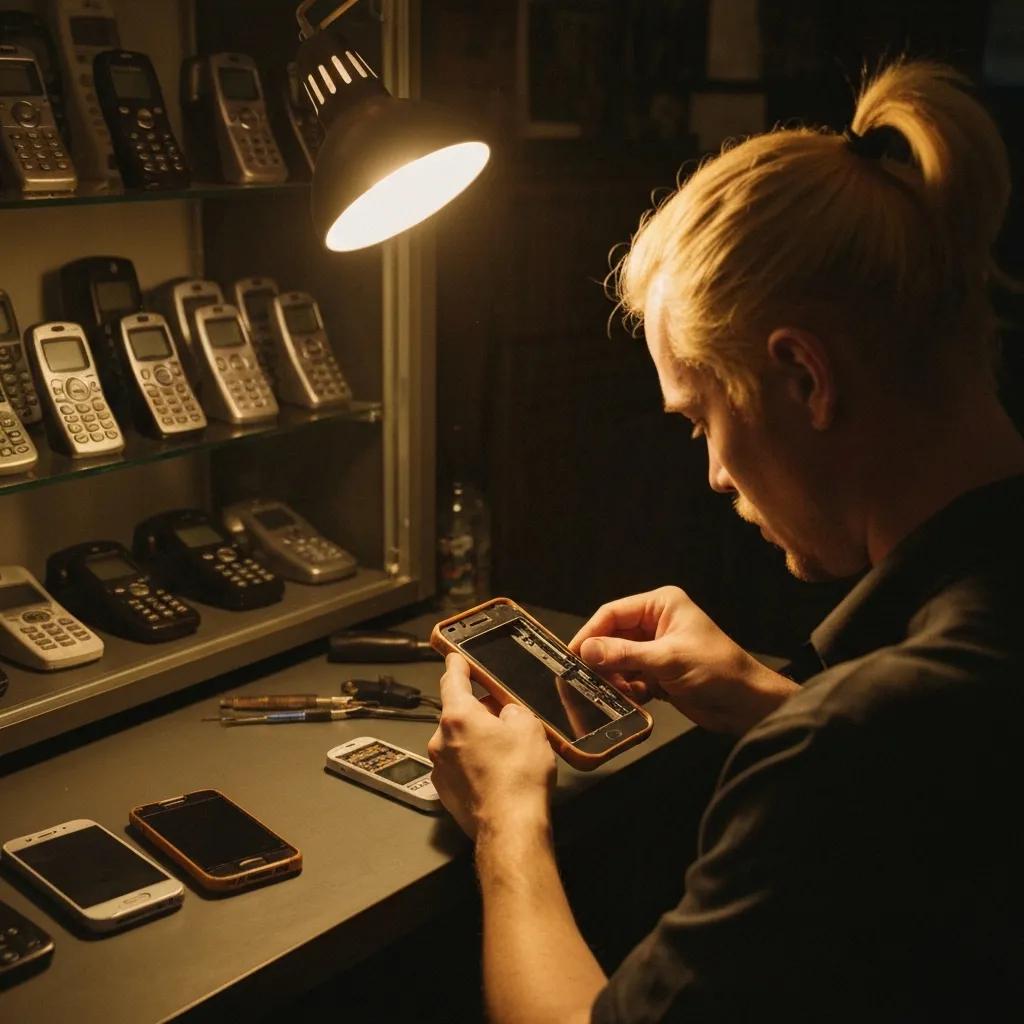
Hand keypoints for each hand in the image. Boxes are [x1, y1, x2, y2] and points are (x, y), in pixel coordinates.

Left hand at [428, 653, 555, 838]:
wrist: (511, 828)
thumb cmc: (518, 779)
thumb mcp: (529, 727)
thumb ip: (513, 710)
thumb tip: (506, 714)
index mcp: (458, 716)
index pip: (453, 678)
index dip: (457, 664)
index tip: (456, 658)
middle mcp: (441, 740)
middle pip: (458, 713)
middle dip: (480, 711)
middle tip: (506, 717)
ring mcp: (441, 767)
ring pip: (459, 741)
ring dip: (477, 740)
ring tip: (507, 753)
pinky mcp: (446, 790)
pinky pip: (459, 765)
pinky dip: (474, 764)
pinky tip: (498, 774)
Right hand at [568, 586, 796, 735]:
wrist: (747, 705)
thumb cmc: (717, 670)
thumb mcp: (667, 659)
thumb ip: (624, 654)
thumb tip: (585, 651)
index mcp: (661, 605)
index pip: (613, 613)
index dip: (590, 633)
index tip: (571, 655)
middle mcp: (656, 623)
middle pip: (612, 637)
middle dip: (600, 659)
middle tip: (583, 679)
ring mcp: (656, 649)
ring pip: (618, 660)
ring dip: (612, 678)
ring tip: (608, 693)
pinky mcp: (658, 674)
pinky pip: (629, 678)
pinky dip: (625, 690)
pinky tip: (628, 700)